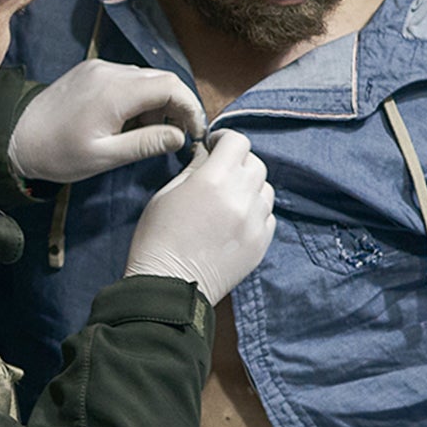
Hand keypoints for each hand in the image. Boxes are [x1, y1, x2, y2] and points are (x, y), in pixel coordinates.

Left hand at [8, 60, 205, 183]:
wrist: (15, 137)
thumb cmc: (58, 154)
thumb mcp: (105, 157)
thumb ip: (146, 144)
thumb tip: (180, 136)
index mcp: (116, 92)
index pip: (171, 86)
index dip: (190, 108)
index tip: (195, 133)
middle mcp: (110, 71)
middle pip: (161, 79)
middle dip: (176, 106)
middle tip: (178, 136)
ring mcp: (99, 68)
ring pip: (145, 78)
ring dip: (157, 104)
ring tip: (147, 135)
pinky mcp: (90, 71)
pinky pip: (127, 78)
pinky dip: (138, 98)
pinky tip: (128, 123)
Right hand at [123, 130, 274, 303]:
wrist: (168, 286)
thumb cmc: (157, 239)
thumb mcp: (166, 194)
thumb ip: (193, 168)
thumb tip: (208, 153)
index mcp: (214, 179)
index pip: (238, 142)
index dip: (225, 140)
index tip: (215, 147)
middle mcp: (240, 198)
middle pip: (256, 163)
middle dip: (238, 162)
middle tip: (222, 173)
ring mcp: (254, 222)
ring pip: (266, 189)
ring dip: (251, 187)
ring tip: (230, 199)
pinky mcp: (261, 244)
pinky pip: (269, 216)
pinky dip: (256, 212)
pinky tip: (236, 220)